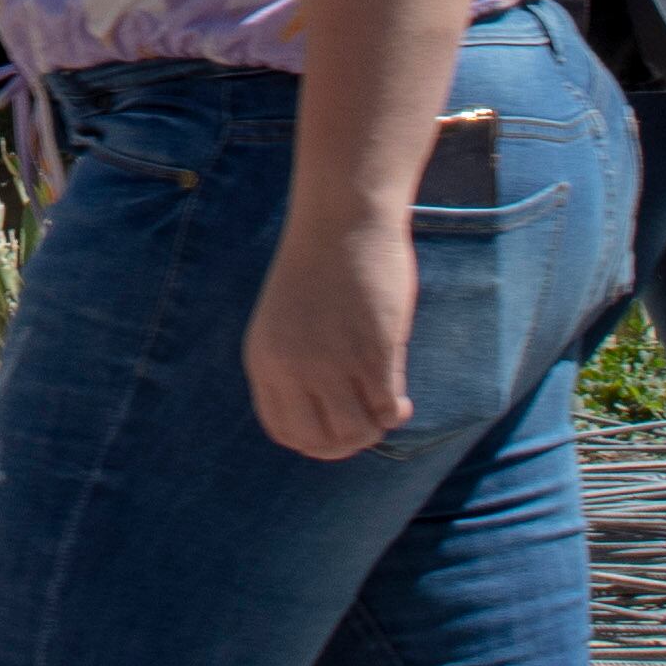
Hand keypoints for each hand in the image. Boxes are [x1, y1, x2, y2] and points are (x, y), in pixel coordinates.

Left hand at [242, 212, 417, 459]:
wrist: (341, 222)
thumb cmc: (319, 268)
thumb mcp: (287, 322)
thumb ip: (295, 367)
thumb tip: (328, 423)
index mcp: (263, 360)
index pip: (283, 430)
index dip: (314, 441)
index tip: (336, 428)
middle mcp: (290, 368)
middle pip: (319, 441)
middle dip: (347, 444)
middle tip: (367, 423)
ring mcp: (330, 364)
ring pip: (355, 433)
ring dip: (374, 429)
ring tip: (384, 408)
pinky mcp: (371, 354)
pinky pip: (386, 409)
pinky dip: (396, 412)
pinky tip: (402, 399)